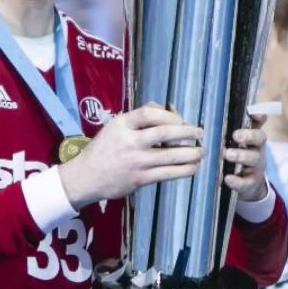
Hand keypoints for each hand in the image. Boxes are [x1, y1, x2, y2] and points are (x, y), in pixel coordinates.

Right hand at [59, 103, 203, 209]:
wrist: (86, 177)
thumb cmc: (103, 149)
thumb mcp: (115, 126)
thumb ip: (138, 116)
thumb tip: (167, 109)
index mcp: (121, 125)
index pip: (149, 113)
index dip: (170, 115)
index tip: (181, 120)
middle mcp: (129, 141)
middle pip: (164, 133)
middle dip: (187, 132)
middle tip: (199, 132)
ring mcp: (136, 161)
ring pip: (170, 156)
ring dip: (191, 153)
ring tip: (201, 151)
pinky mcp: (140, 179)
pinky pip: (168, 173)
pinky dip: (184, 170)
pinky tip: (193, 167)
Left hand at [223, 114, 268, 201]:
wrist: (245, 183)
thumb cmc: (233, 154)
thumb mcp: (230, 141)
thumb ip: (221, 130)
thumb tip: (202, 119)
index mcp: (251, 134)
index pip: (259, 121)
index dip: (258, 115)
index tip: (253, 113)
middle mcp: (256, 148)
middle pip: (259, 138)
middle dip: (249, 135)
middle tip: (236, 135)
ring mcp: (256, 165)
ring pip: (253, 158)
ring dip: (241, 156)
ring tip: (227, 155)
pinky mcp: (251, 182)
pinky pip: (246, 182)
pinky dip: (237, 181)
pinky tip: (228, 179)